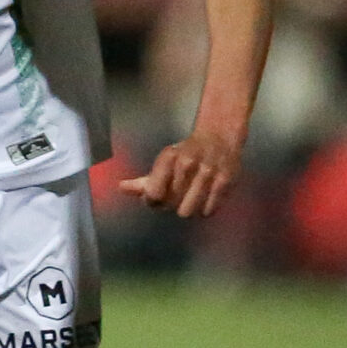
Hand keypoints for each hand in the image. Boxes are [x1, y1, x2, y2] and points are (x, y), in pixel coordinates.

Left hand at [118, 129, 243, 218]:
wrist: (220, 137)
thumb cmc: (187, 153)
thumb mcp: (164, 161)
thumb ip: (143, 180)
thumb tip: (121, 188)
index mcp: (168, 157)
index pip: (153, 193)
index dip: (152, 201)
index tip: (156, 199)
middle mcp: (187, 164)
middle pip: (170, 204)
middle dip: (170, 204)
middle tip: (176, 196)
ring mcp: (207, 173)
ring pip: (188, 211)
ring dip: (187, 208)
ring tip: (190, 199)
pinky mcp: (225, 181)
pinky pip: (208, 210)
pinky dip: (204, 209)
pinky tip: (204, 199)